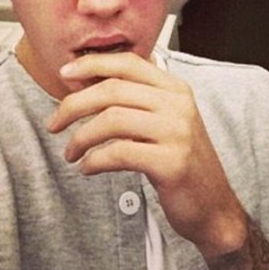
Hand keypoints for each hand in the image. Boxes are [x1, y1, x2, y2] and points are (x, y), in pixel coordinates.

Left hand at [47, 53, 246, 257]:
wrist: (213, 206)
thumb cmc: (181, 163)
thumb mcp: (165, 122)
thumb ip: (135, 100)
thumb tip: (86, 80)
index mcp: (176, 89)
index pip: (128, 63)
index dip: (92, 64)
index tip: (64, 74)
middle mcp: (179, 105)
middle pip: (113, 90)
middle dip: (74, 105)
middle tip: (54, 123)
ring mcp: (177, 132)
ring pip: (111, 120)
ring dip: (80, 137)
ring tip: (71, 153)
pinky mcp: (171, 162)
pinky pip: (119, 153)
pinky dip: (94, 160)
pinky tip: (88, 168)